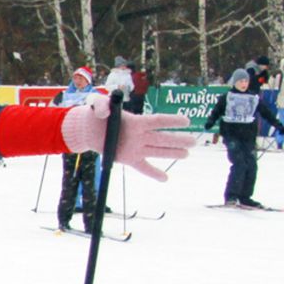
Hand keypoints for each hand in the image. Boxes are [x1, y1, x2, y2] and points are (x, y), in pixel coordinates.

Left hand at [59, 90, 196, 180]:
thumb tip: (104, 110)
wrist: (89, 129)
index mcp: (136, 122)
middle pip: (162, 138)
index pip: (157, 121)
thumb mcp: (96, 104)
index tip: (186, 121)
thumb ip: (100, 104)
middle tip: (194, 141)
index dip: (171, 121)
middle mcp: (139, 135)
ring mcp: (135, 147)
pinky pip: (143, 167)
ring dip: (172, 153)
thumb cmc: (97, 114)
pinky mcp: (129, 158)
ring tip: (186, 154)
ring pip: (157, 151)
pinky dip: (153, 173)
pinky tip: (165, 179)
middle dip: (179, 140)